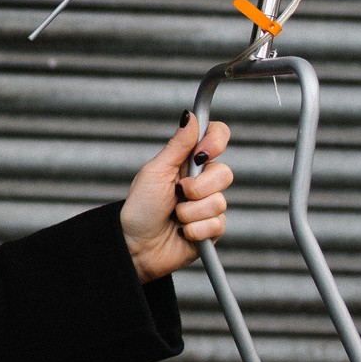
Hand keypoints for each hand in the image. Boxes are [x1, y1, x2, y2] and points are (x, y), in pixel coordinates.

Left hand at [120, 113, 232, 281]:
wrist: (135, 247)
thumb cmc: (140, 208)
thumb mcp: (155, 172)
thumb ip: (177, 145)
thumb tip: (190, 115)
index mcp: (187, 162)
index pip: (216, 138)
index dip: (216, 142)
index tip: (201, 153)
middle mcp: (201, 181)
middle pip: (225, 172)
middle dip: (198, 187)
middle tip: (178, 193)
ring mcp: (208, 206)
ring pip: (219, 202)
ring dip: (190, 212)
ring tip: (174, 216)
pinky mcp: (212, 229)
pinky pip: (217, 224)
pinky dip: (195, 230)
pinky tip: (182, 232)